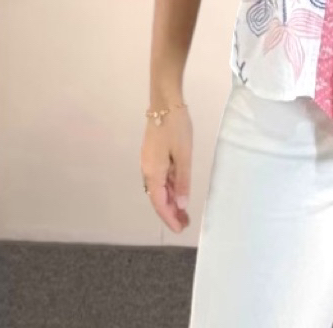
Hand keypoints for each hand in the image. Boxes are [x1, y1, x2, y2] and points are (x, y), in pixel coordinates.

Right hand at [140, 106, 192, 233]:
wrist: (165, 103)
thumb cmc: (176, 128)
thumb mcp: (184, 155)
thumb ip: (183, 180)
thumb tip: (182, 204)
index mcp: (153, 173)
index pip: (160, 203)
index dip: (169, 218)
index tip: (180, 229)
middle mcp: (147, 170)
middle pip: (158, 198)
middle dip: (171, 212)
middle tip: (185, 223)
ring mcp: (149, 162)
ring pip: (159, 188)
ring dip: (171, 200)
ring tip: (184, 212)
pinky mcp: (153, 155)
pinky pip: (160, 178)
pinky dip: (170, 188)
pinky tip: (179, 191)